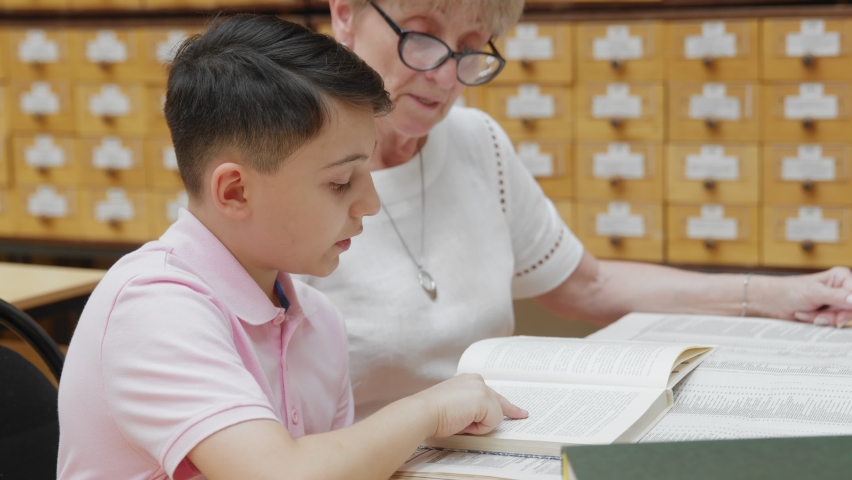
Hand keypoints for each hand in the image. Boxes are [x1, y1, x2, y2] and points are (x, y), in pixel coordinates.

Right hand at [412, 373, 527, 437]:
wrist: (423, 411)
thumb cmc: (432, 413)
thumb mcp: (455, 406)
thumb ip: (471, 408)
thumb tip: (484, 420)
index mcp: (468, 380)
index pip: (491, 395)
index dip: (507, 406)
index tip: (519, 412)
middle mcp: (477, 380)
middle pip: (498, 404)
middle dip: (502, 414)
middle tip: (522, 415)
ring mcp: (481, 388)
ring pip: (495, 415)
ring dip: (479, 424)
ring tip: (459, 421)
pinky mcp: (484, 399)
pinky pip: (492, 422)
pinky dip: (479, 428)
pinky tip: (462, 422)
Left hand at [758, 267, 851, 326]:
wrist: (772, 302)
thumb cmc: (790, 291)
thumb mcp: (814, 293)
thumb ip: (837, 297)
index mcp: (842, 278)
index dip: (849, 308)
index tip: (839, 316)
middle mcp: (841, 290)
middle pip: (850, 310)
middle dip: (832, 315)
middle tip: (817, 315)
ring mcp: (834, 303)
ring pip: (841, 319)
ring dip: (822, 319)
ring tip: (805, 312)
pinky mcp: (827, 314)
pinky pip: (831, 324)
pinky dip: (818, 322)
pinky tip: (805, 315)